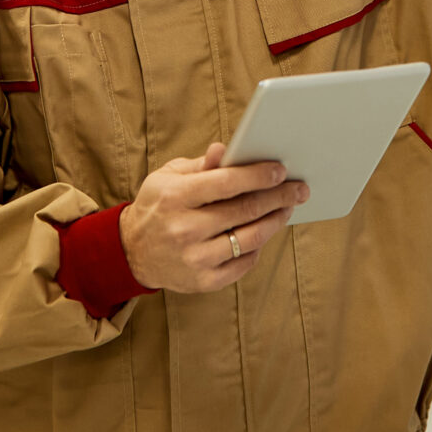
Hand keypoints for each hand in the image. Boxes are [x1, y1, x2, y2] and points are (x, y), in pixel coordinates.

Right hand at [120, 142, 307, 292]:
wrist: (132, 252)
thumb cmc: (157, 206)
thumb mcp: (168, 177)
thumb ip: (201, 165)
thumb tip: (225, 150)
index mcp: (175, 197)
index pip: (226, 183)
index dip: (258, 175)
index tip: (281, 170)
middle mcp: (185, 229)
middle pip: (245, 210)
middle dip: (278, 197)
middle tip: (298, 189)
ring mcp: (195, 258)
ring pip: (250, 238)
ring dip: (275, 221)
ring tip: (286, 209)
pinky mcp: (203, 281)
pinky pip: (243, 263)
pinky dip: (258, 247)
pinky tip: (263, 233)